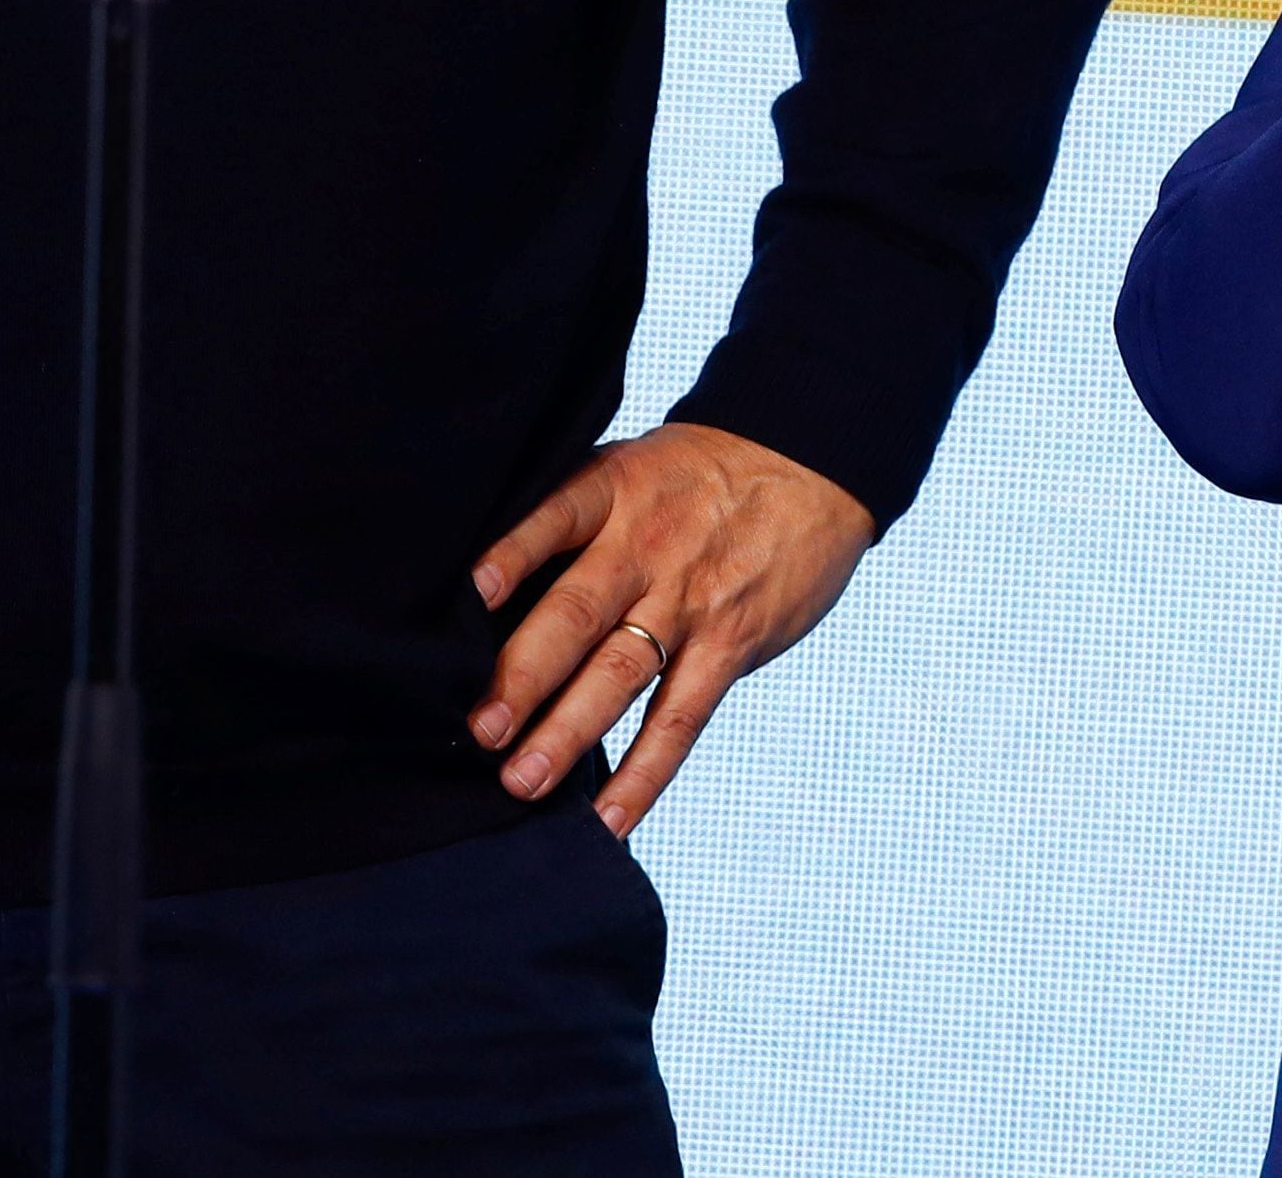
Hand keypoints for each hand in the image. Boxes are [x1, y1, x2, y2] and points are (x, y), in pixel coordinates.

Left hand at [469, 420, 876, 832]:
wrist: (813, 462)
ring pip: (622, 674)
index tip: (468, 596)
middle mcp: (647, 547)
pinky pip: (682, 718)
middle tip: (482, 730)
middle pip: (579, 613)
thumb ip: (569, 518)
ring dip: (569, 733)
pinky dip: (644, 774)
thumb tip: (477, 595)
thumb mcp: (633, 466)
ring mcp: (691, 600)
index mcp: (615, 492)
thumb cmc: (698, 475)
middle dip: (525, 676)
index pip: (555, 520)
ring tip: (522, 783)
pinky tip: (608, 819)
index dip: (512, 555)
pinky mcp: (731, 643)